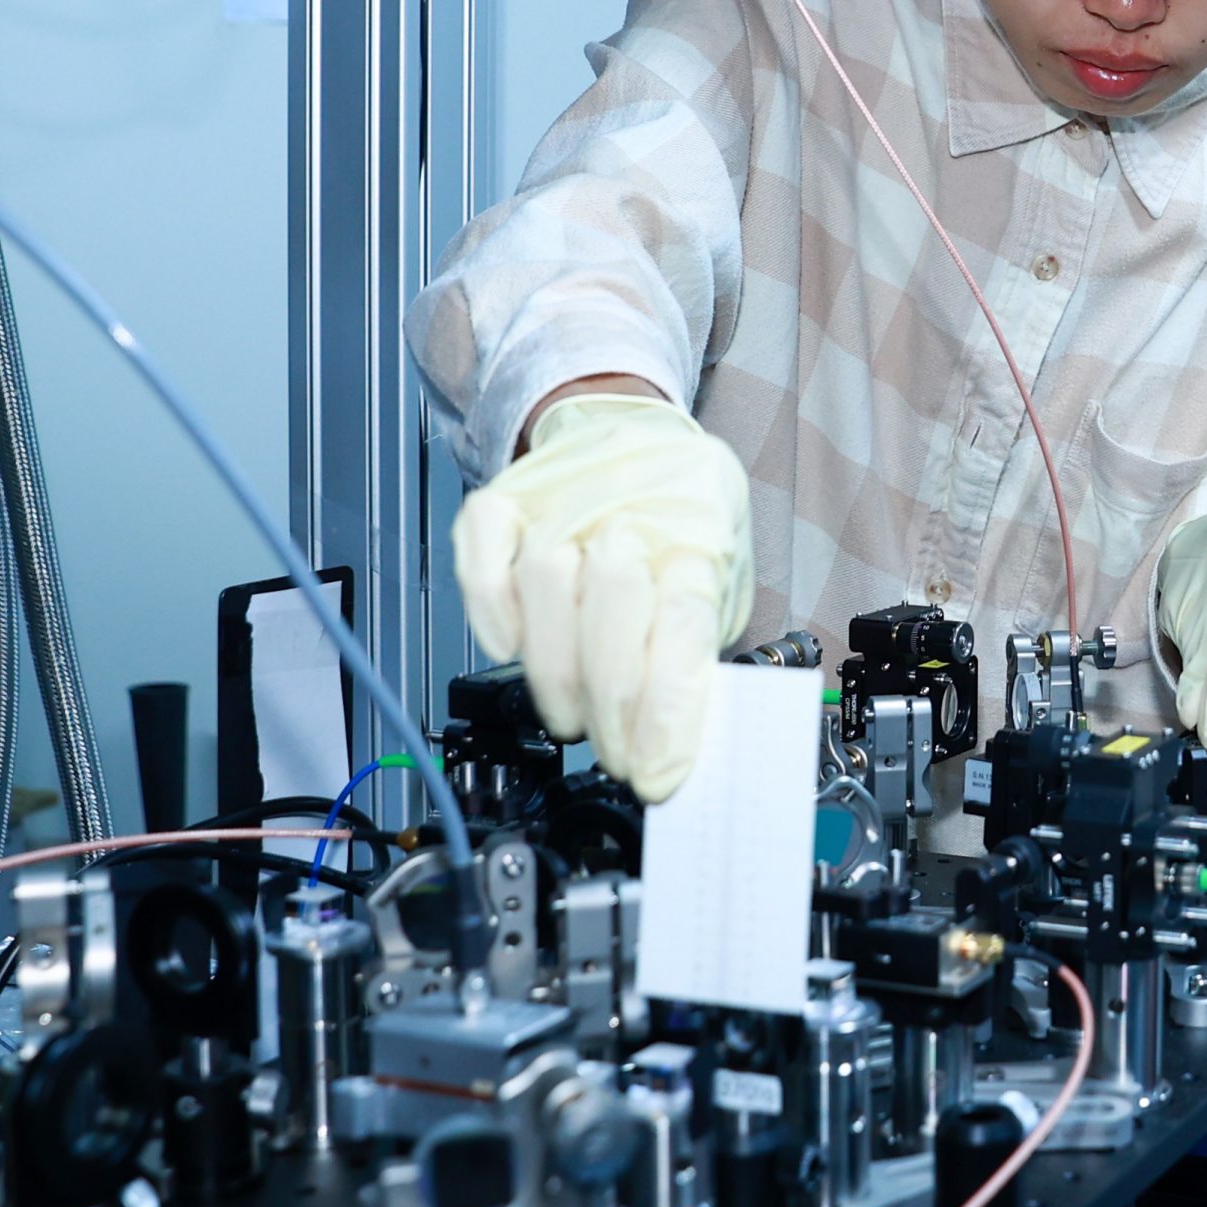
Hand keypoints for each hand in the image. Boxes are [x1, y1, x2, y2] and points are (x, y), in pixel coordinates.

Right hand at [447, 392, 751, 795]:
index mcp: (699, 530)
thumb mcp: (721, 585)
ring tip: (573, 715)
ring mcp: (562, 497)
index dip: (666, 714)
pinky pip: (484, 557)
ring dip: (555, 672)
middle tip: (615, 753)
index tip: (657, 772)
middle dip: (611, 706)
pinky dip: (492, 614)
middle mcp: (631, 503)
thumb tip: (676, 748)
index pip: (684, 626)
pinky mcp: (506, 498)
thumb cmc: (682, 522)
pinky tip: (513, 649)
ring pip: (545, 583)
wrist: (633, 433)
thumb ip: (699, 655)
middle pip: (612, 605)